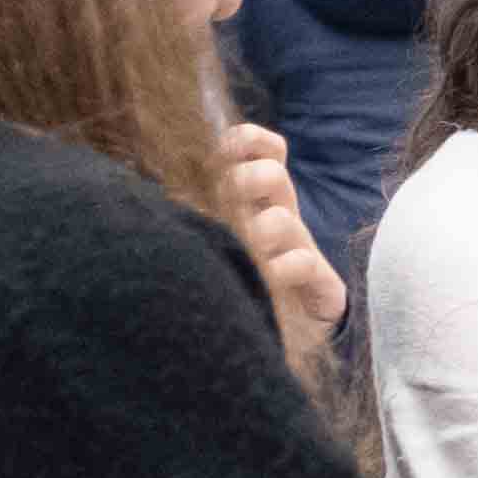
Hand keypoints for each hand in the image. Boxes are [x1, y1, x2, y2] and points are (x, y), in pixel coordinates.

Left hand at [225, 122, 344, 373]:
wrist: (293, 336)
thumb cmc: (247, 283)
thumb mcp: (224, 241)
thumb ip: (207, 214)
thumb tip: (156, 182)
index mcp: (256, 204)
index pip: (261, 151)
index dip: (246, 142)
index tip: (224, 156)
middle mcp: (279, 219)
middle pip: (271, 174)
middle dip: (249, 180)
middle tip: (234, 206)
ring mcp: (300, 251)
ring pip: (282, 218)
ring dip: (264, 229)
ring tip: (255, 250)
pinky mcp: (321, 285)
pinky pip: (303, 263)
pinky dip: (285, 267)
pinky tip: (273, 278)